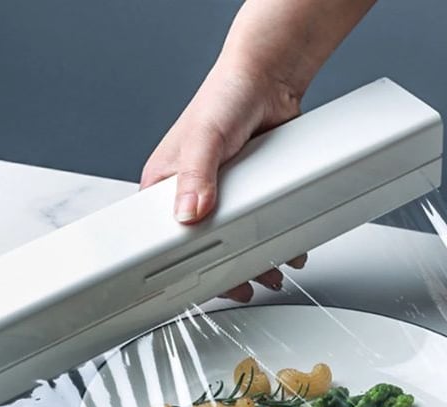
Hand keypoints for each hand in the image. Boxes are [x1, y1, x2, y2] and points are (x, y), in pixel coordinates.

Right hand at [139, 0, 375, 301]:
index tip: (198, 284)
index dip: (181, 265)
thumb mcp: (205, 137)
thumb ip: (196, 174)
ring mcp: (220, 196)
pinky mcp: (248, 193)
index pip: (162, 236)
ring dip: (253, 260)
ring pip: (232, 241)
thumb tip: (189, 211)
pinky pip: (256, 225)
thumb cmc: (226, 96)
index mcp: (163, 184)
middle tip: (242, 286)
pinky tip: (284, 251)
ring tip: (270, 274)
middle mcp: (188, 193)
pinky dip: (271, 240)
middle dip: (224, 271)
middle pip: (202, 247)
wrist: (269, 79)